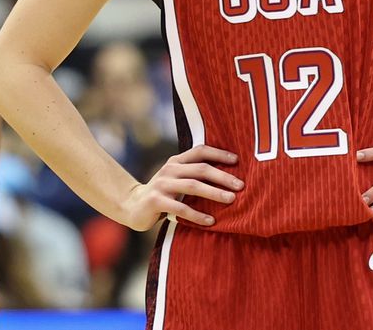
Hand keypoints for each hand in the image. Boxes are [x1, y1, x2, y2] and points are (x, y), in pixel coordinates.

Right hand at [121, 145, 241, 231]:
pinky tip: (211, 221)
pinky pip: (180, 208)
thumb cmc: (163, 193)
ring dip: (214, 193)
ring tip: (231, 200)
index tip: (237, 161)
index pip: (200, 151)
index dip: (219, 154)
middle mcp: (170, 169)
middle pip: (200, 169)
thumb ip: (193, 175)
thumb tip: (228, 178)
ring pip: (192, 186)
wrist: (132, 205)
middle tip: (241, 186)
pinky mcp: (156, 201)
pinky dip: (197, 215)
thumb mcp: (176, 179)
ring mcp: (162, 184)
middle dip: (223, 177)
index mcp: (176, 161)